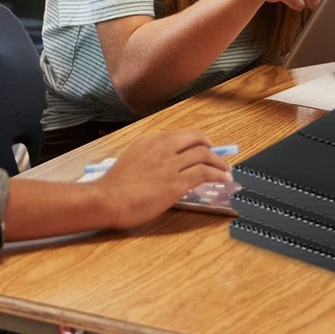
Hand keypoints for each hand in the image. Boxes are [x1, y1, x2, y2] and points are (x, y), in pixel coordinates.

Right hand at [96, 130, 232, 229]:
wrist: (108, 199)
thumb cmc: (116, 185)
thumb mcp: (133, 157)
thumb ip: (152, 155)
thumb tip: (170, 162)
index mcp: (152, 140)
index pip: (182, 135)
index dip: (198, 141)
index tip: (205, 147)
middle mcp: (163, 147)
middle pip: (197, 139)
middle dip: (211, 147)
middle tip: (219, 156)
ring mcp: (171, 164)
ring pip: (204, 155)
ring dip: (219, 162)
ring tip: (226, 170)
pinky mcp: (176, 183)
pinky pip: (204, 173)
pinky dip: (217, 174)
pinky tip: (223, 179)